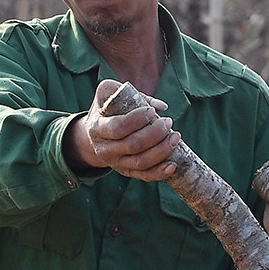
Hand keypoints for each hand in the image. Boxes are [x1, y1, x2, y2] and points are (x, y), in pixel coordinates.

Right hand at [64, 78, 181, 180]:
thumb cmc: (105, 110)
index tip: (151, 111)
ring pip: (141, 162)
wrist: (93, 136)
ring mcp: (116, 163)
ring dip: (162, 151)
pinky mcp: (126, 171)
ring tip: (175, 137)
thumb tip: (161, 107)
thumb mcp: (108, 93)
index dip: (137, 120)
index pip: (118, 127)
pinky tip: (173, 165)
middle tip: (168, 122)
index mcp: (98, 128)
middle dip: (155, 133)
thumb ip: (131, 94)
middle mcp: (105, 149)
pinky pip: (144, 176)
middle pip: (133, 145)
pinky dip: (160, 172)